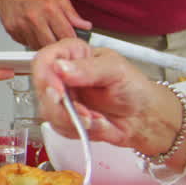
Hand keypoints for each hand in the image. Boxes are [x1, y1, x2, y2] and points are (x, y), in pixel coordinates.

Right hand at [0, 0, 91, 48]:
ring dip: (43, 44)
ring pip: (37, 46)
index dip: (72, 41)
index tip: (73, 42)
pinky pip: (25, 43)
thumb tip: (86, 26)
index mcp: (49, 8)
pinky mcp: (11, 30)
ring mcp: (21, 25)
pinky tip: (32, 31)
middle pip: (51, 44)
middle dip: (57, 45)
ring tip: (45, 34)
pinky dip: (31, 40)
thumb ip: (72, 14)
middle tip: (59, 41)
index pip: (66, 34)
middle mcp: (34, 17)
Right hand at [31, 39, 161, 146]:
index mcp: (73, 54)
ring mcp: (63, 98)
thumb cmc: (134, 88)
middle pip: (42, 89)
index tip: (59, 92)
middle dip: (62, 106)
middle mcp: (63, 75)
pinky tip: (96, 123)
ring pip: (48, 112)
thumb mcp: (115, 71)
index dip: (45, 77)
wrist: (143, 117)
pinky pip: (59, 127)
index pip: (44, 60)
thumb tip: (61, 67)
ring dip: (73, 120)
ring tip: (96, 118)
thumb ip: (88, 69)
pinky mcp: (65, 118)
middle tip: (83, 112)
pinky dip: (78, 129)